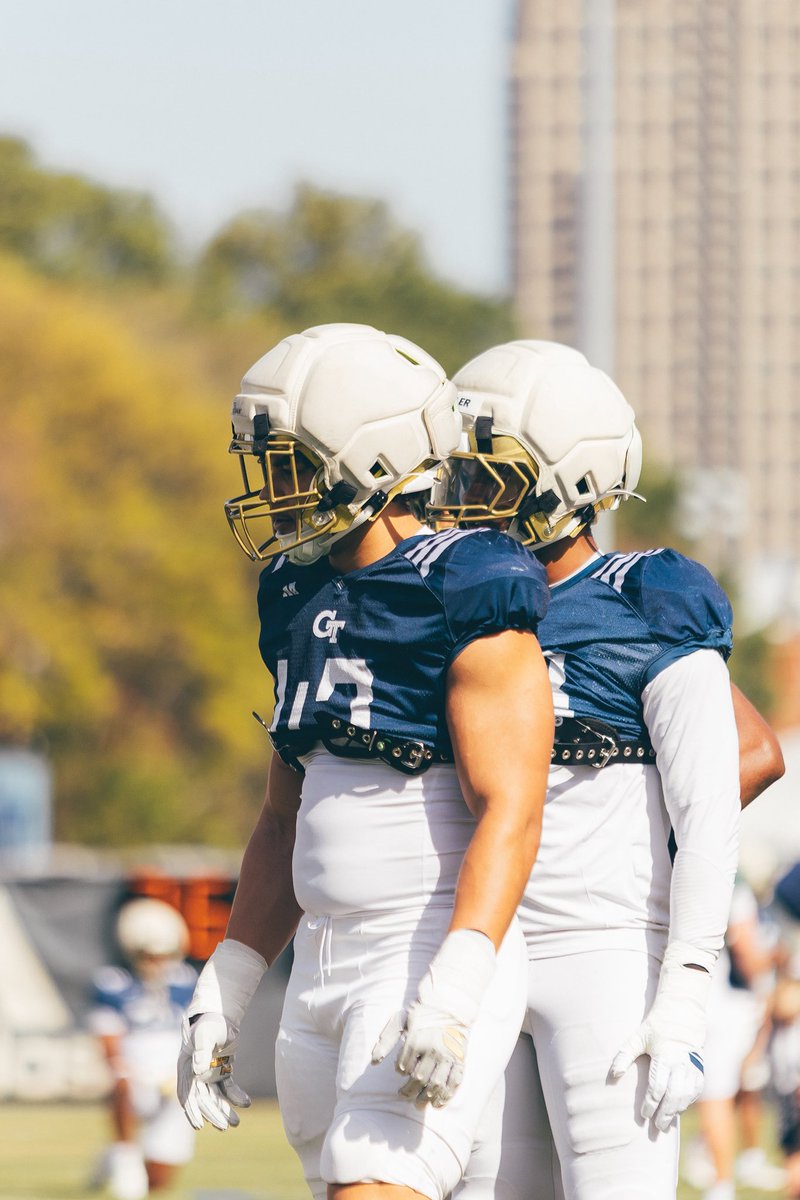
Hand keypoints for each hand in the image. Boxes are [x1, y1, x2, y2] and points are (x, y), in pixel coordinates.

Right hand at [177, 1012, 250, 1130]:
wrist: (221, 1015)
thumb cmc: (210, 1023)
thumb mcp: (205, 1033)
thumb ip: (201, 1050)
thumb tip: (198, 1071)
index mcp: (186, 1068)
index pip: (186, 1094)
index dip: (192, 1111)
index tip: (199, 1126)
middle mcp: (195, 1074)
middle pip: (203, 1099)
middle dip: (213, 1114)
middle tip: (225, 1126)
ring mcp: (208, 1074)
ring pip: (216, 1097)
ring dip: (224, 1110)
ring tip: (236, 1123)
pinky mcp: (221, 1072)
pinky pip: (228, 1088)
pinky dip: (235, 1096)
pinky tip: (246, 1102)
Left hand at [371, 929, 495, 1107]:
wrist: (449, 1004)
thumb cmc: (421, 1012)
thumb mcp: (400, 1020)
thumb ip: (387, 1040)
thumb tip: (374, 1060)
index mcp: (415, 1040)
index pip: (404, 1066)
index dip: (401, 1072)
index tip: (401, 1073)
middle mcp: (432, 1050)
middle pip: (419, 1079)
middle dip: (410, 1092)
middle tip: (404, 1097)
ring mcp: (447, 1056)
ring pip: (436, 1084)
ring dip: (426, 1097)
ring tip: (418, 1104)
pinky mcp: (460, 1059)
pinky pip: (454, 1082)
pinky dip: (447, 1095)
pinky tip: (438, 1104)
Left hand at [610, 941, 709, 1132]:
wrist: (682, 1016)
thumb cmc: (655, 1029)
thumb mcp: (637, 1037)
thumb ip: (624, 1055)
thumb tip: (613, 1074)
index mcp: (664, 1054)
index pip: (658, 1085)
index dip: (651, 1102)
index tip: (644, 1114)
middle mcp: (681, 1062)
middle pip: (674, 1094)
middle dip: (665, 1112)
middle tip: (656, 1126)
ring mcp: (693, 1067)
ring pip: (687, 1095)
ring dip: (677, 1111)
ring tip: (665, 1124)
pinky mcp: (700, 1070)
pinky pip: (695, 1092)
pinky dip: (687, 1103)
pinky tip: (677, 1111)